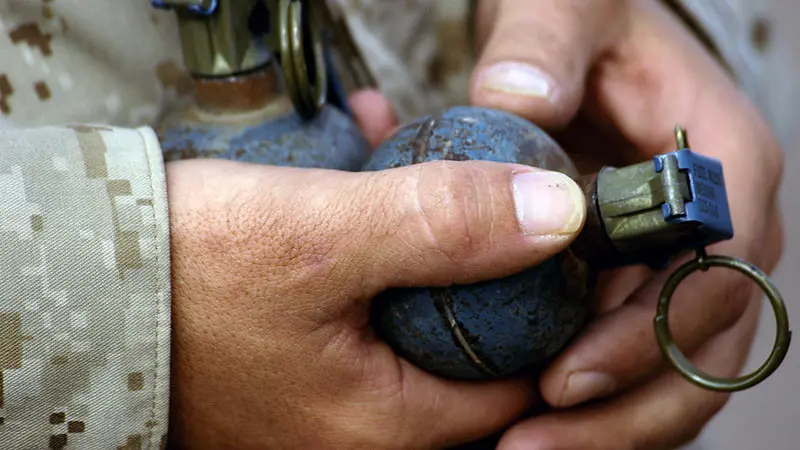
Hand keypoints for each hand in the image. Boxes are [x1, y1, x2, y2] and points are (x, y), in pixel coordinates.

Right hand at [164, 91, 587, 448]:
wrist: (80, 282)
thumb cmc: (189, 276)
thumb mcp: (324, 237)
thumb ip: (445, 228)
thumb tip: (559, 214)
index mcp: (382, 426)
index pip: (514, 383)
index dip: (546, 312)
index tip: (552, 247)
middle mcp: (355, 430)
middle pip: (463, 349)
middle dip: (476, 262)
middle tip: (485, 197)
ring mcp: (321, 399)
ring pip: (409, 318)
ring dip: (420, 241)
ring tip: (415, 169)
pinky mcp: (295, 363)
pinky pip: (360, 306)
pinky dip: (371, 248)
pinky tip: (362, 183)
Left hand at [470, 0, 783, 447]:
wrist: (577, 42)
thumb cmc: (582, 20)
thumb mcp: (564, 9)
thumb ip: (543, 48)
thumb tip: (521, 102)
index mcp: (728, 165)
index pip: (716, 274)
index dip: (648, 336)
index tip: (565, 376)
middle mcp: (723, 228)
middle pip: (704, 346)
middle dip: (626, 409)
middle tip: (535, 446)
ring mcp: (686, 261)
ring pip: (675, 370)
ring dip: (608, 422)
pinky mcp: (642, 281)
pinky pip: (634, 356)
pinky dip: (592, 398)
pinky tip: (526, 423)